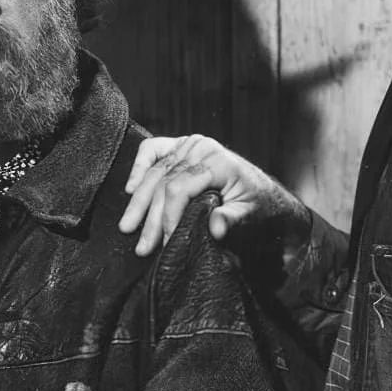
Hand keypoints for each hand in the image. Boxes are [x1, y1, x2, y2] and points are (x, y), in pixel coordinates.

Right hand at [118, 134, 301, 256]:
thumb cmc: (257, 205)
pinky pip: (152, 150)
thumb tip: (215, 229)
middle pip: (164, 183)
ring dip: (138, 202)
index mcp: (218, 162)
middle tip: (142, 246)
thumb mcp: (249, 214)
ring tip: (127, 227)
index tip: (166, 242)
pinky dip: (139, 168)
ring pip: (154, 173)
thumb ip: (232, 219)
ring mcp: (189, 144)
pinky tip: (129, 189)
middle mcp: (201, 148)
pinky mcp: (180, 145)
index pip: (179, 189)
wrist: (264, 192)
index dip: (169, 217)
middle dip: (151, 217)